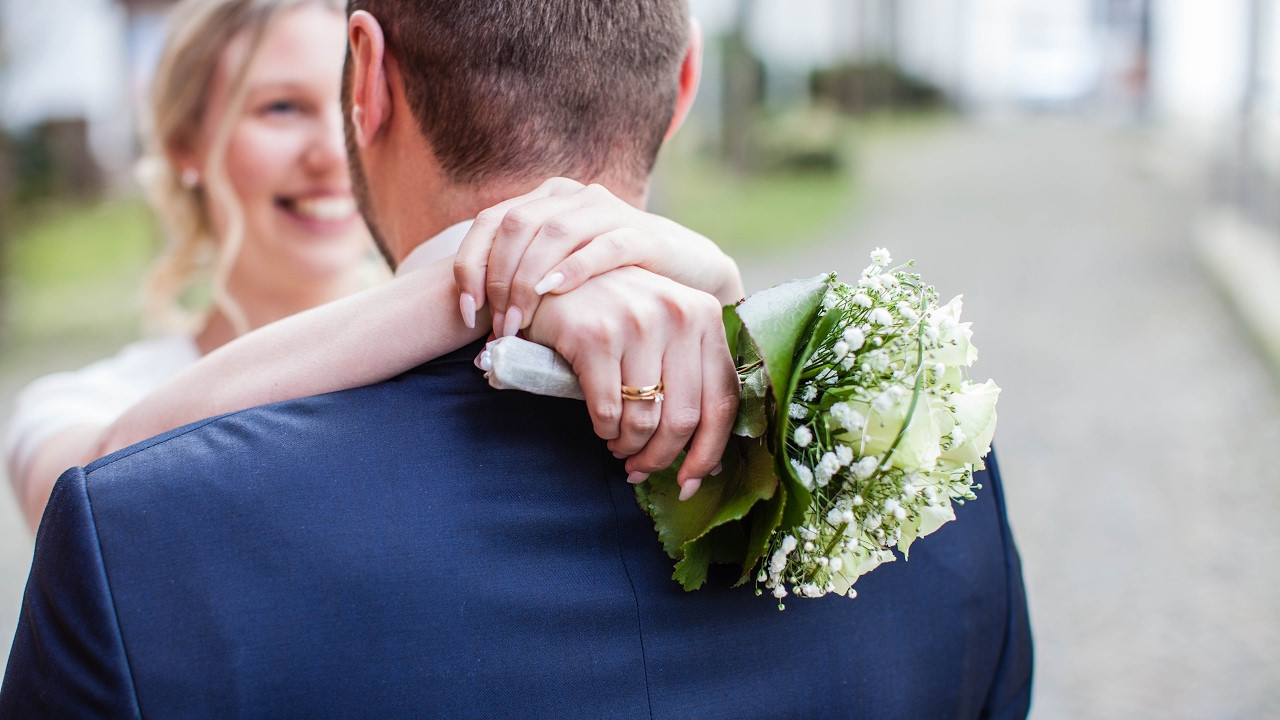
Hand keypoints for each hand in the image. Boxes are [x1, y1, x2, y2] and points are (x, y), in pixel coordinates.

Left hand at [454, 177, 742, 337]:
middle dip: (498, 279)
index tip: (467, 312)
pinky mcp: (642, 233)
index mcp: (546, 201)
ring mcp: (608, 211)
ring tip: (520, 322)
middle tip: (498, 326)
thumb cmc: (614, 280)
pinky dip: (575, 267)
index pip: (490, 222)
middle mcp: (573, 196)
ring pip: (553, 234)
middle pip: (515, 226)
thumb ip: (523, 276)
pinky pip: (603, 245)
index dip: (470, 265)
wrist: (688, 272)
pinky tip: (556, 292)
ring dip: (528, 280)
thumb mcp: (561, 272)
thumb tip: (476, 313)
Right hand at [525, 267, 738, 497]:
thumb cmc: (614, 313)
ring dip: (630, 446)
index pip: (723, 398)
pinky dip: (605, 430)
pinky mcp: (596, 336)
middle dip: (662, 458)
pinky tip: (601, 427)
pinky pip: (609, 412)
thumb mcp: (664, 327)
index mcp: (705, 315)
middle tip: (642, 469)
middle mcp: (678, 315)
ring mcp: (638, 323)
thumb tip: (705, 454)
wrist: (553, 280)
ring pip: (645, 420)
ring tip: (619, 446)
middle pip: (684, 418)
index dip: (709, 450)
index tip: (691, 481)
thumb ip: (690, 373)